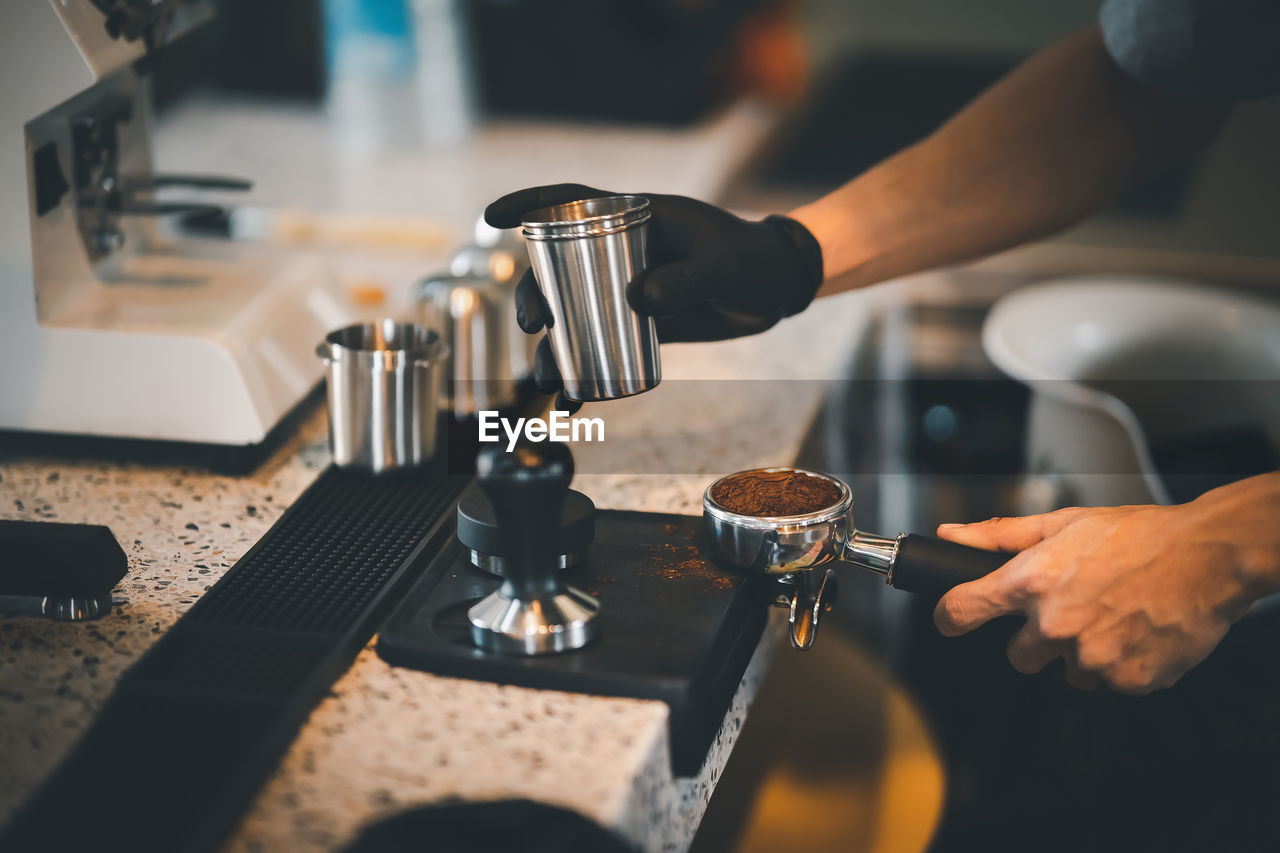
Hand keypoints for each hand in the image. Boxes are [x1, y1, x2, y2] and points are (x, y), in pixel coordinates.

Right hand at [484, 184, 822, 406]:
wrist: (777, 289)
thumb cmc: (752, 260)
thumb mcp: (723, 265)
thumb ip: (687, 279)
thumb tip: (640, 301)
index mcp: (633, 217)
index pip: (569, 200)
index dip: (527, 203)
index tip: (491, 215)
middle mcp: (620, 251)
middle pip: (557, 268)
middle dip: (534, 297)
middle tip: (535, 326)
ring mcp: (626, 288)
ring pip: (573, 313)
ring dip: (552, 347)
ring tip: (547, 378)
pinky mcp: (640, 322)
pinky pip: (601, 345)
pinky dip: (584, 375)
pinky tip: (571, 403)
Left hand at [930, 477, 1279, 694]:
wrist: (1207, 556)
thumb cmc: (1137, 535)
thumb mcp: (1062, 522)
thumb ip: (999, 534)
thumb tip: (949, 534)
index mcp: (1030, 583)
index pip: (960, 612)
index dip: (951, 617)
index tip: (955, 618)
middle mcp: (1054, 626)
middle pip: (1017, 656)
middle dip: (1036, 638)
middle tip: (1071, 609)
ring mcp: (1091, 658)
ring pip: (1066, 671)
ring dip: (1081, 651)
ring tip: (1112, 614)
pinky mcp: (1127, 681)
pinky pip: (1108, 682)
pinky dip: (1119, 663)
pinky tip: (1136, 631)